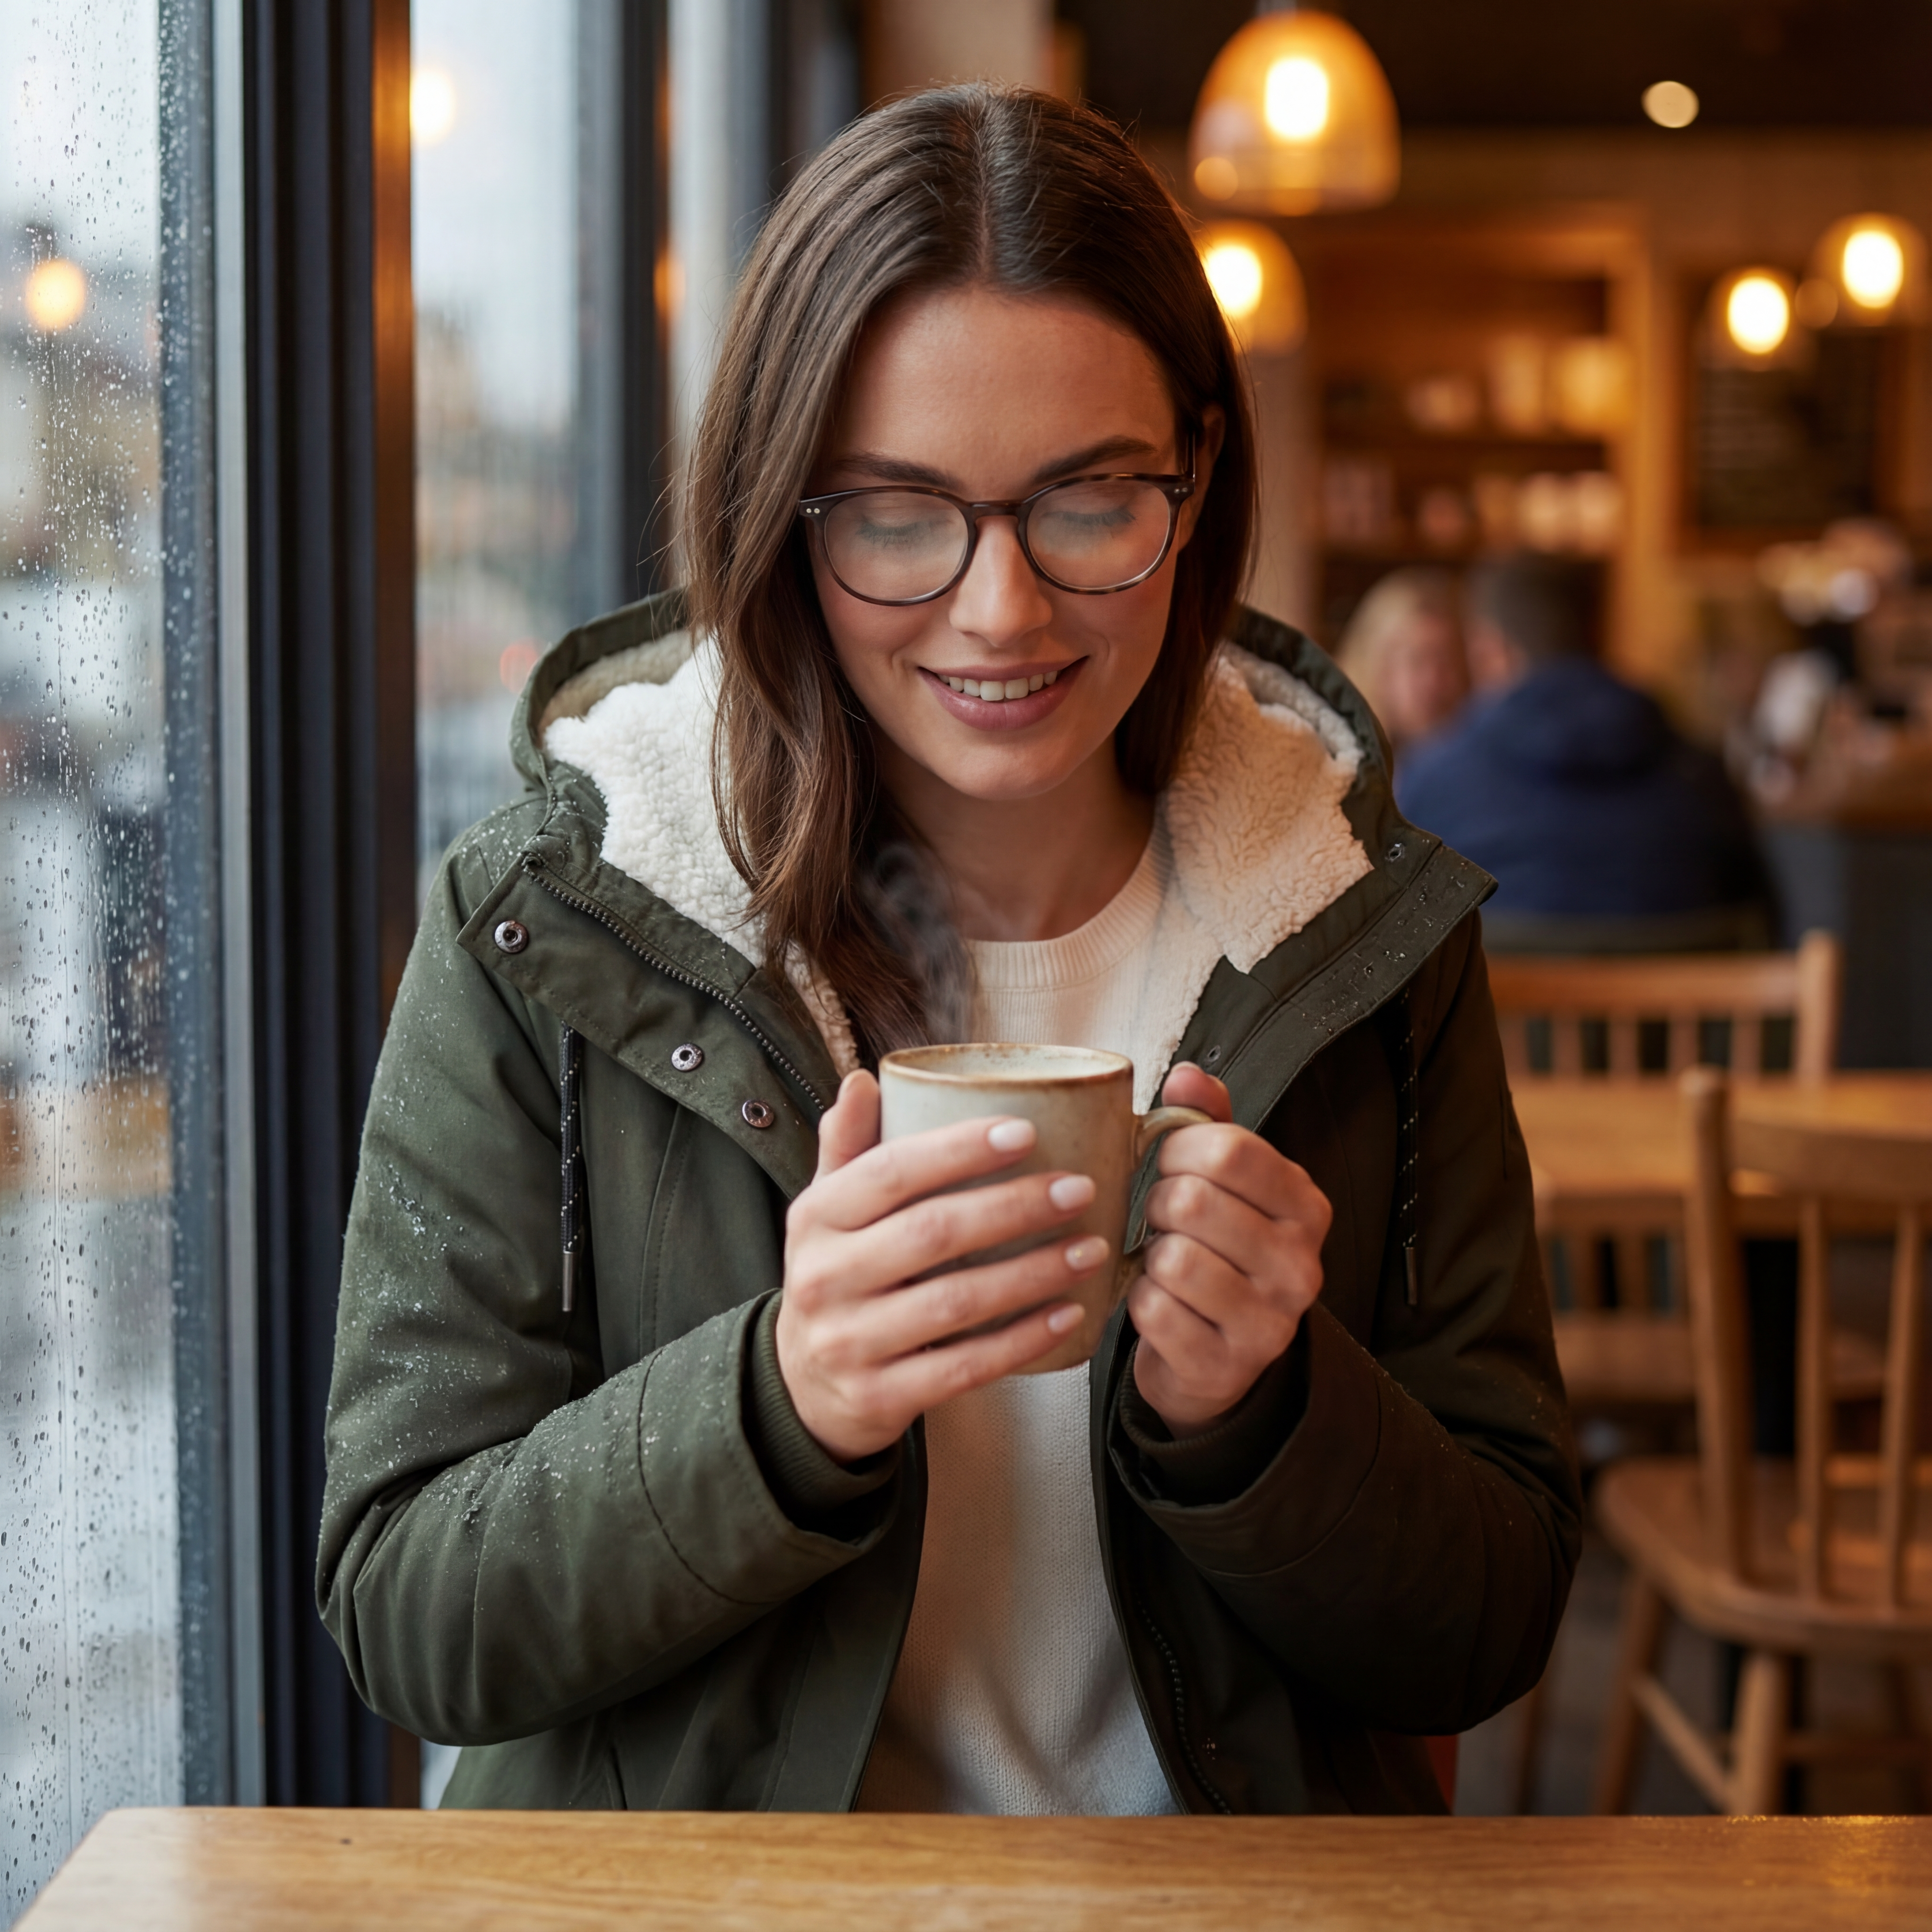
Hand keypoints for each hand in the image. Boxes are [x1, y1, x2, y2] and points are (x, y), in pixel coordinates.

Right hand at [776, 1070, 1112, 1462]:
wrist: (804, 1386)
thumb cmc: (837, 1275)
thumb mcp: (826, 1210)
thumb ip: (848, 1147)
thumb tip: (864, 1081)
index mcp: (816, 1218)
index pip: (890, 1173)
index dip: (959, 1150)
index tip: (1026, 1133)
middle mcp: (824, 1278)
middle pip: (931, 1234)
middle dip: (1014, 1208)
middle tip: (1079, 1189)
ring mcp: (850, 1342)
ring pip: (954, 1302)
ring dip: (1031, 1274)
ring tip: (1090, 1249)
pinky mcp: (879, 1395)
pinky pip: (963, 1367)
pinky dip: (1021, 1341)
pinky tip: (1068, 1316)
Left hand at [1127, 1062, 1331, 1437]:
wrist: (1220, 1360)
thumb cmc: (1218, 1252)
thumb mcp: (1225, 1183)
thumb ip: (1209, 1122)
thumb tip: (1186, 1074)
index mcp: (1305, 1206)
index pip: (1230, 1149)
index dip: (1176, 1148)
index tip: (1167, 1162)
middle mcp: (1300, 1266)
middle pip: (1193, 1200)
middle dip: (1156, 1203)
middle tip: (1161, 1219)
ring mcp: (1269, 1322)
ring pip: (1173, 1258)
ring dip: (1149, 1257)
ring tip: (1163, 1261)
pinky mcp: (1224, 1366)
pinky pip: (1154, 1310)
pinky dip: (1140, 1302)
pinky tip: (1158, 1302)